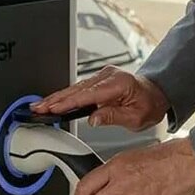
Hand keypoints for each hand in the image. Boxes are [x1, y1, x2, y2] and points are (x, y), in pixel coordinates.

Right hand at [30, 65, 170, 131]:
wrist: (156, 94)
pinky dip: (65, 95)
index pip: (88, 94)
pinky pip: (79, 88)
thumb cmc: (149, 105)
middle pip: (77, 88)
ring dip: (57, 97)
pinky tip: (53, 101)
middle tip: (38, 107)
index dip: (69, 102)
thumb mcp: (136, 118)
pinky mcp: (98, 80)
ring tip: (40, 105)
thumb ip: (113, 117)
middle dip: (55, 99)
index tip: (54, 108)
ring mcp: (102, 76)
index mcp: (118, 83)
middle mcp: (108, 76)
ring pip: (75, 87)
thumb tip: (92, 119)